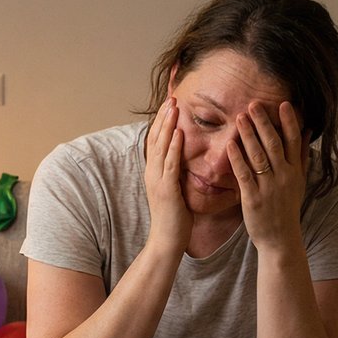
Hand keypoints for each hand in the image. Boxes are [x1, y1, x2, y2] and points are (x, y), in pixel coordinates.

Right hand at [144, 97, 189, 253]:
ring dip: (167, 124)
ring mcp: (157, 180)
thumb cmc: (174, 220)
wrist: (166, 241)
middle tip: (171, 96)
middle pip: (156, 138)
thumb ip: (176, 176)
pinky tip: (179, 132)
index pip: (156, 141)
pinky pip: (170, 163)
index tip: (169, 104)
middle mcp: (152, 173)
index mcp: (154, 172)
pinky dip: (174, 146)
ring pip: (161, 146)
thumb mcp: (175, 192)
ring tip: (173, 106)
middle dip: (163, 116)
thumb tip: (185, 163)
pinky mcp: (166, 189)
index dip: (161, 121)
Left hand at [228, 101, 304, 253]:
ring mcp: (268, 188)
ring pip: (258, 157)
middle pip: (274, 144)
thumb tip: (308, 130)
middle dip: (263, 123)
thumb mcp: (298, 182)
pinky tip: (230, 144)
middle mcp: (284, 177)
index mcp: (294, 172)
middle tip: (253, 104)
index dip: (288, 122)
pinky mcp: (253, 199)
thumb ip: (301, 156)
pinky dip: (237, 158)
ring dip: (249, 136)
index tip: (283, 104)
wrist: (281, 239)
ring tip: (240, 118)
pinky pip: (244, 175)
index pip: (293, 141)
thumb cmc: (287, 208)